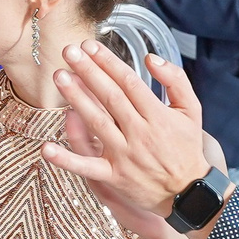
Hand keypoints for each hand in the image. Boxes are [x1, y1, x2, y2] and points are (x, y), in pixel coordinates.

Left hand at [40, 41, 222, 218]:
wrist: (189, 193)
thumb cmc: (186, 147)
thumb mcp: (192, 109)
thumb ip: (175, 80)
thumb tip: (150, 58)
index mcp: (158, 115)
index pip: (128, 82)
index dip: (107, 62)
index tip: (90, 46)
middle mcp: (140, 133)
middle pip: (110, 97)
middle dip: (88, 72)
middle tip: (69, 51)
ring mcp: (125, 155)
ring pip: (97, 123)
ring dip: (77, 99)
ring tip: (60, 77)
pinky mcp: (114, 176)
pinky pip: (87, 167)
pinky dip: (67, 159)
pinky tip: (47, 148)